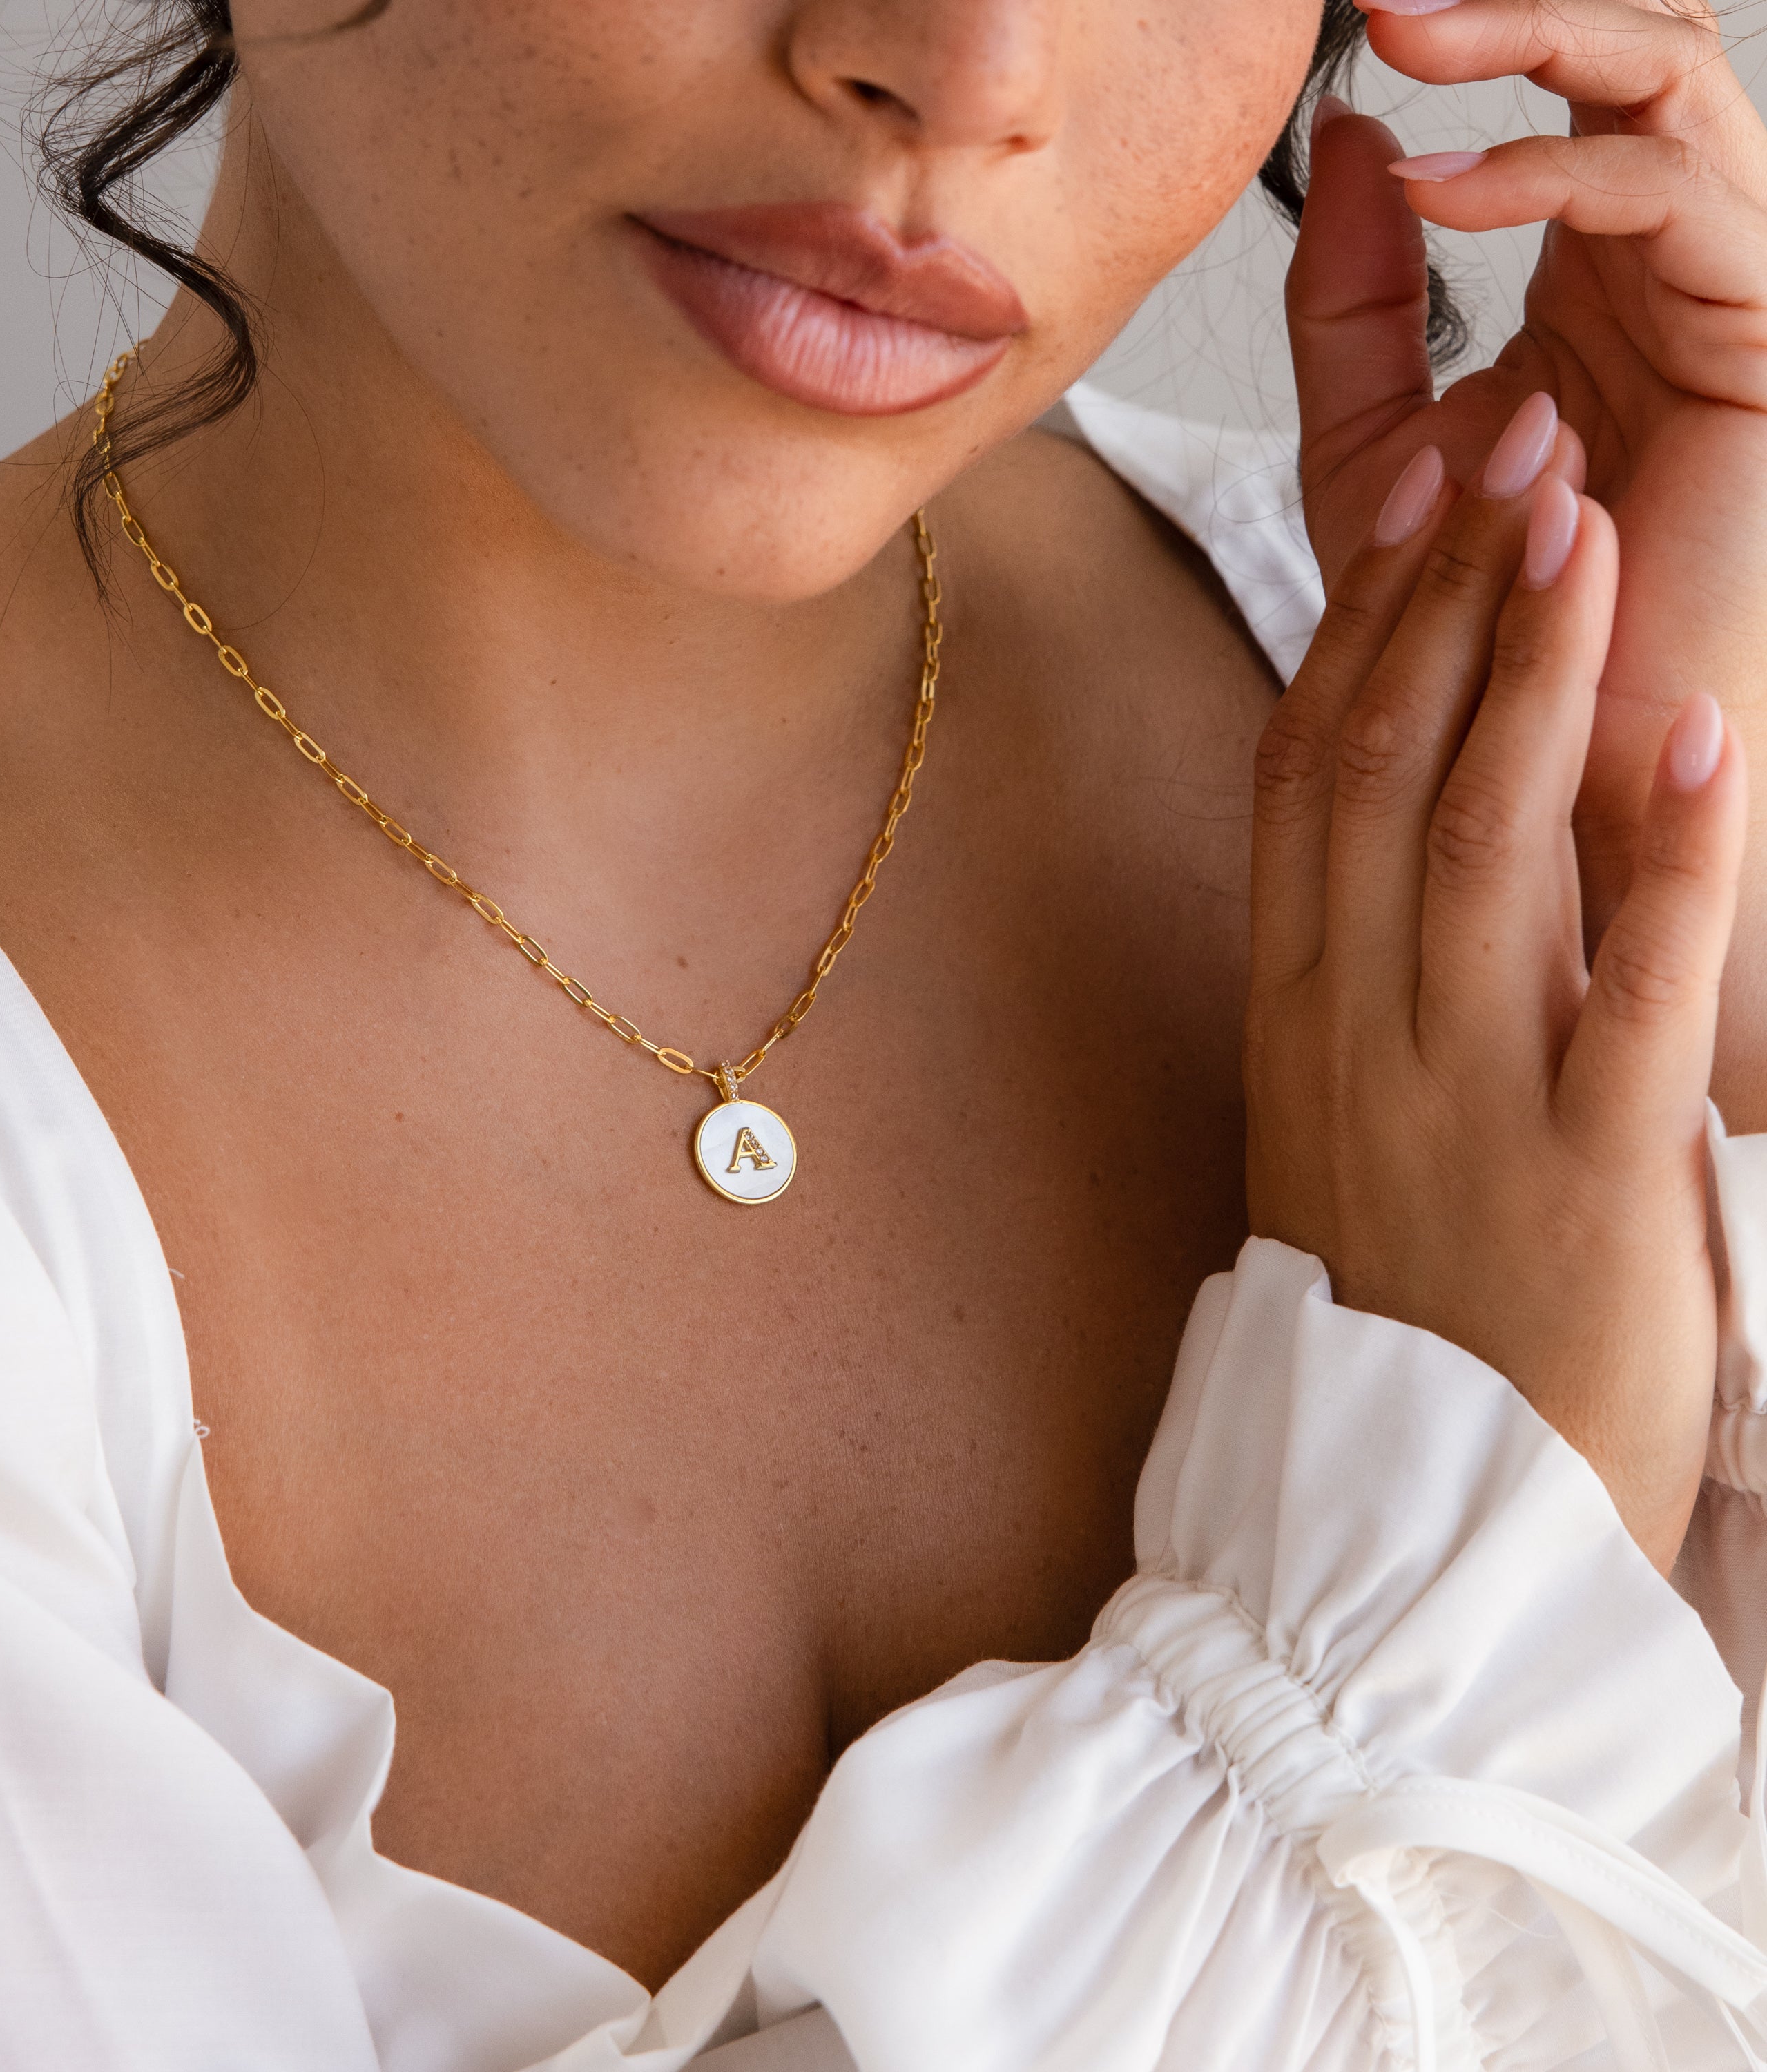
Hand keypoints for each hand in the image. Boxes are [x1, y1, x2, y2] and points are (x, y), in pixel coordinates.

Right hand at [1247, 422, 1745, 1570]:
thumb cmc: (1396, 1318)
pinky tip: (1688, 738)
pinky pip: (1625, 989)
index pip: (1303, 780)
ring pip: (1478, 843)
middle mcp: (1356, 1031)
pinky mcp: (1582, 1173)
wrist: (1408, 1523)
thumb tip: (1396, 847)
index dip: (1358, 630)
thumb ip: (1361, 985)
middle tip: (1504, 444)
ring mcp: (1459, 1096)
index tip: (1412, 507)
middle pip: (1378, 774)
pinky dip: (1660, 857)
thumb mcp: (1341, 1128)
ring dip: (1530, 675)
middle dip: (1445, 602)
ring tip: (1576, 527)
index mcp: (1298, 1016)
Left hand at [1288, 0, 1766, 1097]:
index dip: (1475, 39)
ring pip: (1675, 91)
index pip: (1554, 99)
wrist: (1543, 761)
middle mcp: (1667, 268)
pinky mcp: (1763, 340)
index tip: (1344, 24)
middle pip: (1631, 60)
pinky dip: (1561, 175)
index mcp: (1586, 279)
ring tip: (1405, 31)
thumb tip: (1353, 141)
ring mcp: (1725, 293)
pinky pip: (1682, 201)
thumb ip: (1356, 303)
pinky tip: (1444, 188)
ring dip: (1543, 41)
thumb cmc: (1464, 626)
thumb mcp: (1373, 447)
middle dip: (1515, 4)